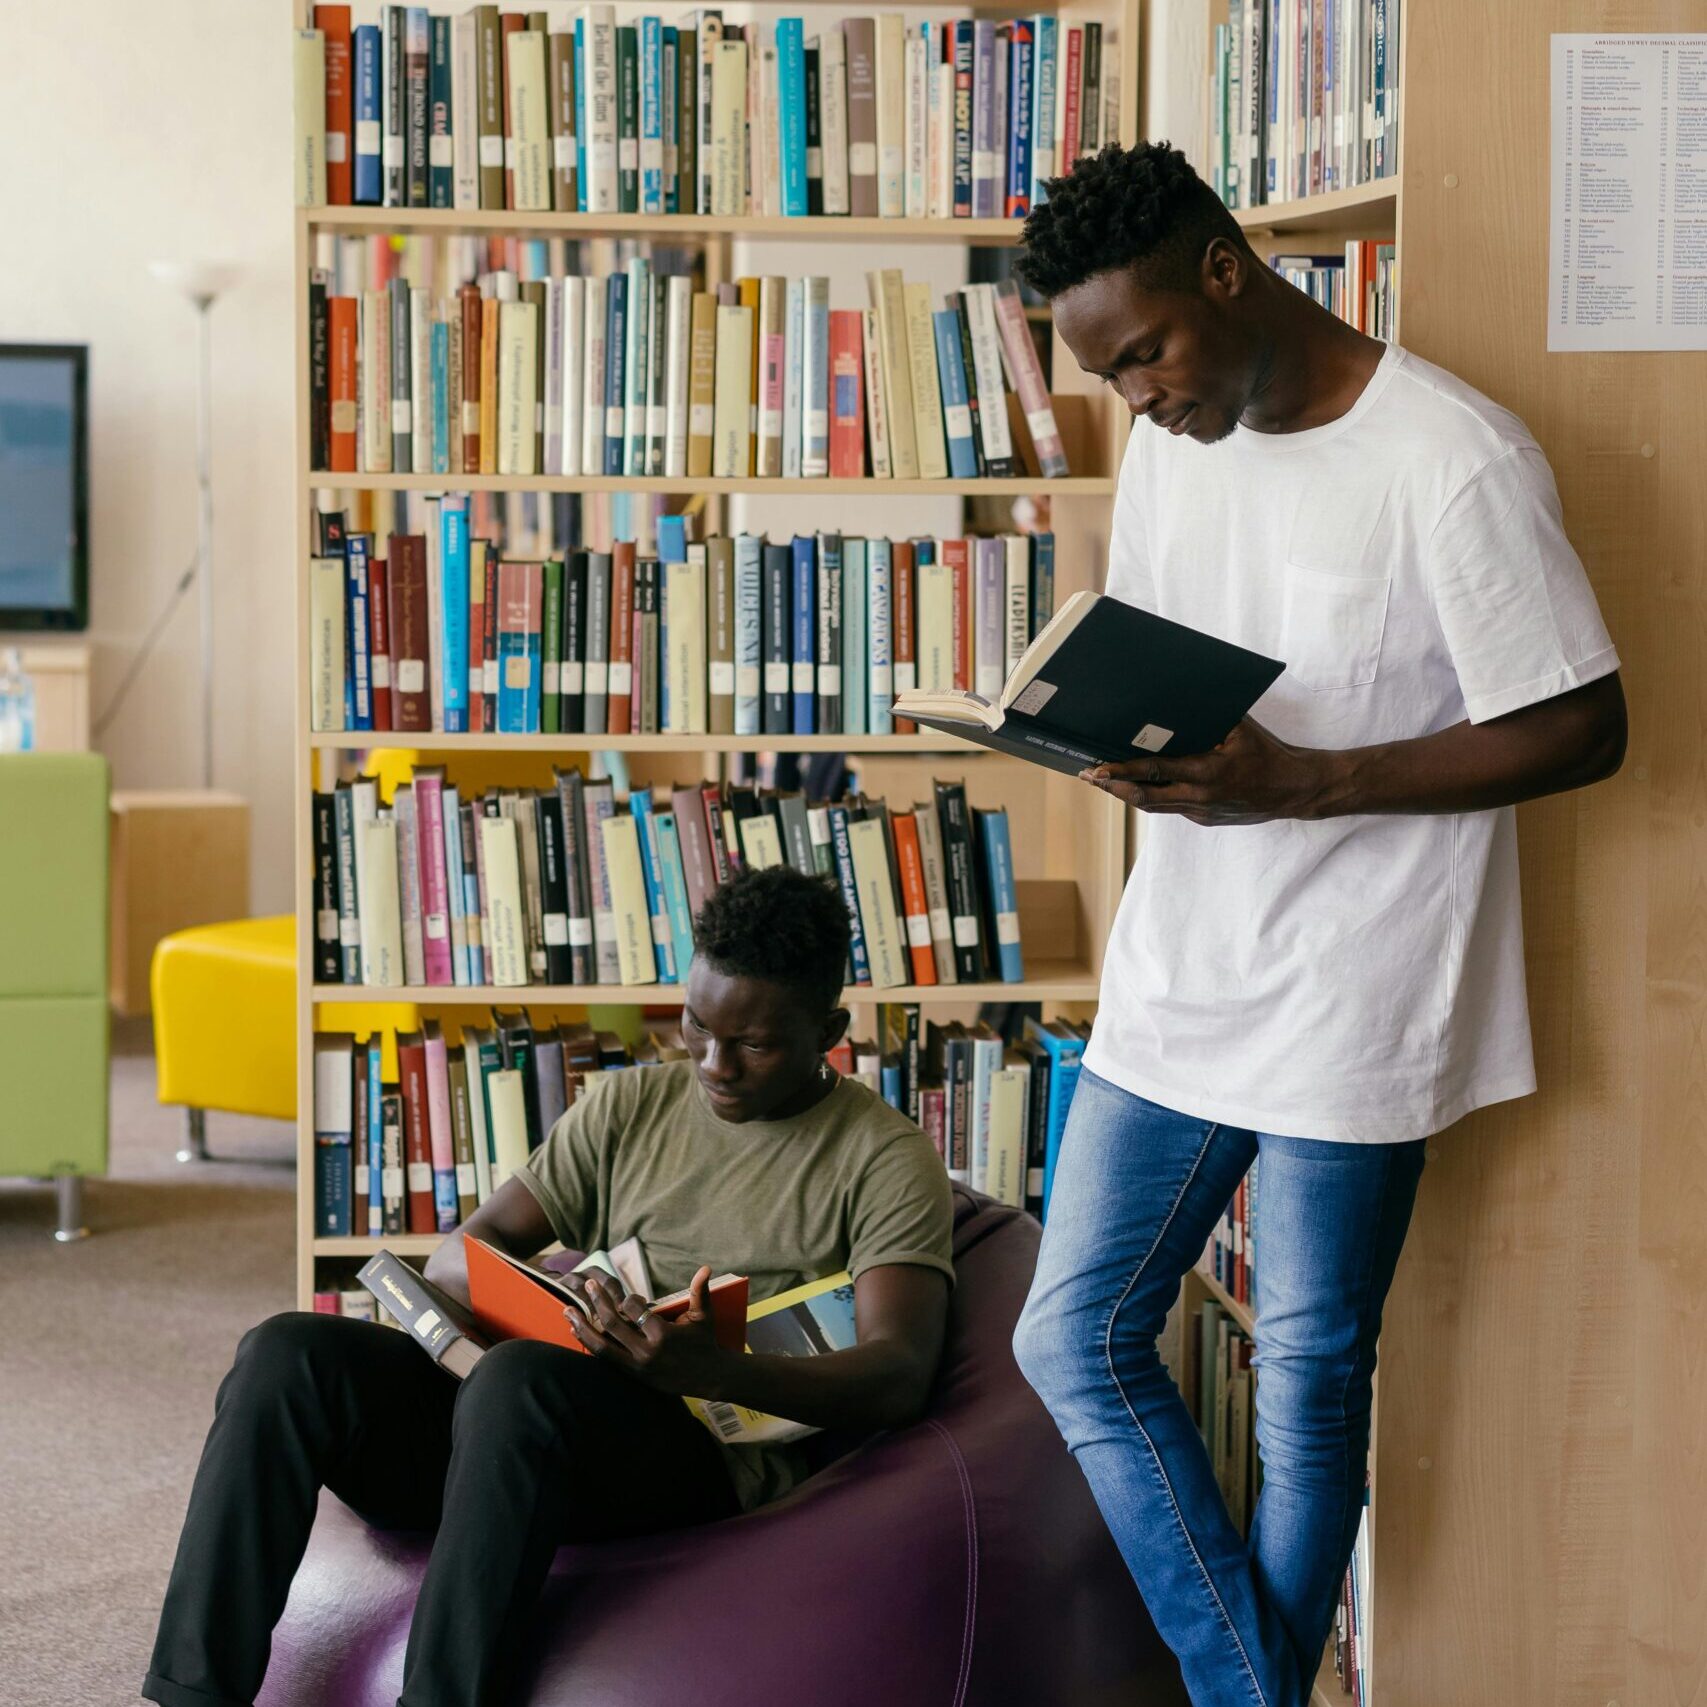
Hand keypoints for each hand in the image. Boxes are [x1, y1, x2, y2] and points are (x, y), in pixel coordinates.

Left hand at [563, 1266, 729, 1396]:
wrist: (708, 1377)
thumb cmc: (704, 1342)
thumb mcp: (704, 1317)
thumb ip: (700, 1291)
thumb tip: (705, 1267)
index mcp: (663, 1335)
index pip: (634, 1309)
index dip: (627, 1298)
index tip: (626, 1295)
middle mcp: (647, 1351)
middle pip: (613, 1324)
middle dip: (598, 1302)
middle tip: (588, 1285)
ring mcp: (637, 1366)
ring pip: (602, 1346)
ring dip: (583, 1327)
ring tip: (568, 1311)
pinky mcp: (633, 1375)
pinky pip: (606, 1359)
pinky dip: (590, 1344)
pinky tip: (577, 1332)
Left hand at [1080, 718, 1336, 824]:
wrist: (1294, 789)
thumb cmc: (1267, 752)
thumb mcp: (1238, 728)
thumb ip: (1207, 718)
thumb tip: (1174, 702)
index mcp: (1207, 772)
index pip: (1154, 773)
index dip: (1121, 773)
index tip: (1097, 769)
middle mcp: (1200, 796)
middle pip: (1144, 797)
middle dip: (1113, 786)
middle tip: (1088, 777)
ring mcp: (1201, 812)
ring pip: (1154, 806)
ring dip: (1127, 793)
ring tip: (1104, 781)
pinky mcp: (1204, 819)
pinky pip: (1171, 807)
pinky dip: (1152, 796)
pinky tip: (1137, 785)